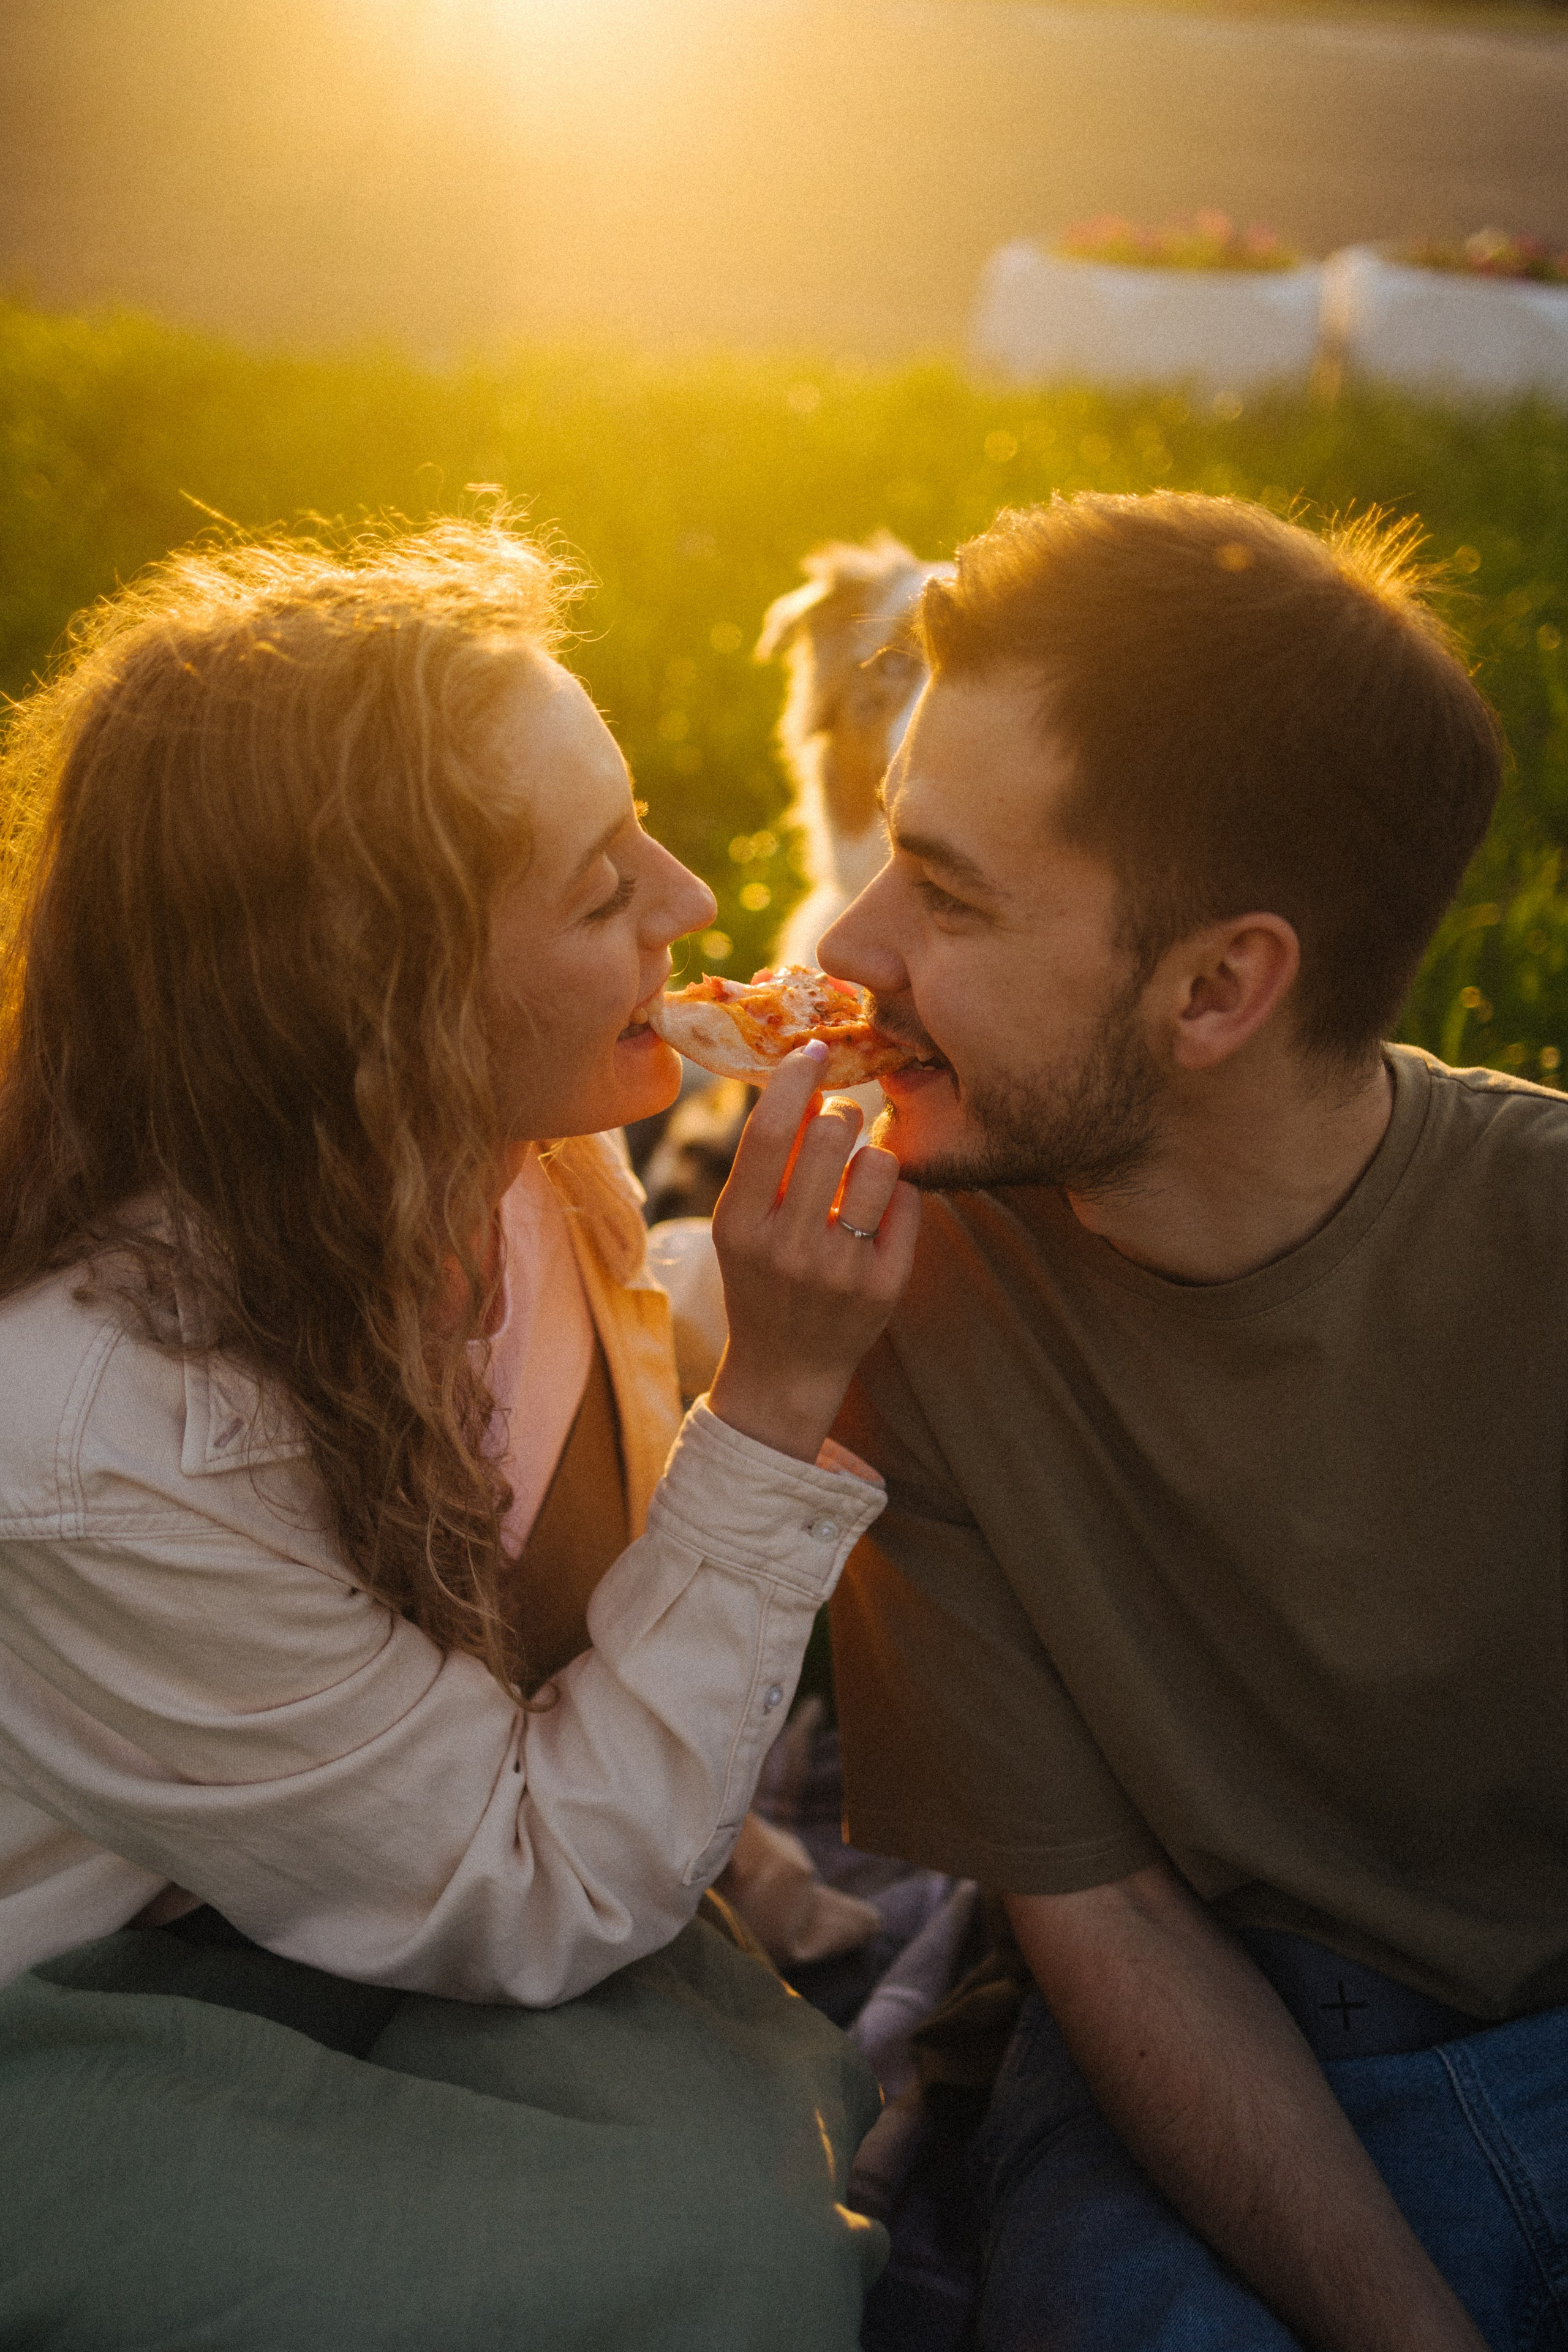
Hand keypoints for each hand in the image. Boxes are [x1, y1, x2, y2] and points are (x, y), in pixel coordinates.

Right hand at [706, 1041, 920, 1461]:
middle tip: (838, 1124)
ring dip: (871, 1154)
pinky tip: (876, 1213)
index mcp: (739, 1225)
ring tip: (856, 1177)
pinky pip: (907, 1200)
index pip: (771, 1130)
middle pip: (831, 1134)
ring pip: (879, 1161)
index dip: (795, 1077)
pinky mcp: (885, 1286)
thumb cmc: (760, 1279)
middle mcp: (788, 1247)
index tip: (813, 1050)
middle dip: (841, 1113)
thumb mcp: (739, 1223)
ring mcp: (840, 1269)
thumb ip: (765, 1159)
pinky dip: (894, 1193)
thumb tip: (803, 1079)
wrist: (785, 1368)